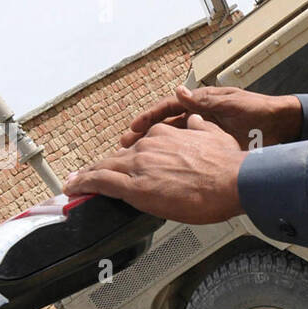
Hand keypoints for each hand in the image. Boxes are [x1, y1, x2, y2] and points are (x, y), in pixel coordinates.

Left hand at [65, 117, 244, 223]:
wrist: (234, 181)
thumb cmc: (228, 165)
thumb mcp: (213, 135)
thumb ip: (199, 129)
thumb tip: (195, 120)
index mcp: (166, 136)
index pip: (139, 146)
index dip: (128, 157)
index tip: (123, 163)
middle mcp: (149, 146)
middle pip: (116, 157)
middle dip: (100, 167)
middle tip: (86, 176)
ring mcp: (140, 165)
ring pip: (103, 168)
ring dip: (86, 177)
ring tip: (74, 184)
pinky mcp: (136, 187)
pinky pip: (100, 183)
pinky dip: (83, 185)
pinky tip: (73, 188)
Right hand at [120, 83, 302, 149]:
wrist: (281, 126)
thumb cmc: (257, 110)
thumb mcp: (228, 103)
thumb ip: (203, 101)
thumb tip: (179, 91)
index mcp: (200, 104)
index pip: (167, 109)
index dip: (148, 118)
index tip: (133, 128)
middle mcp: (200, 119)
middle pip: (165, 128)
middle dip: (144, 137)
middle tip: (125, 147)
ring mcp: (206, 136)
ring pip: (174, 143)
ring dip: (155, 151)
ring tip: (138, 162)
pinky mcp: (215, 150)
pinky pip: (189, 156)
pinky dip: (175, 163)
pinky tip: (164, 172)